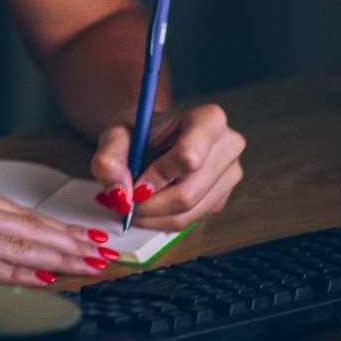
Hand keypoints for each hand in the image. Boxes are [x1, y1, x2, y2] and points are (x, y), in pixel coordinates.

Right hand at [0, 172, 115, 283]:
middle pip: (30, 228)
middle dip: (72, 244)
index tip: (89, 240)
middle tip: (107, 257)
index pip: (22, 214)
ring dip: (57, 259)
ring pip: (17, 246)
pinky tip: (42, 281)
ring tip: (89, 268)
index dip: (59, 229)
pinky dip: (19, 274)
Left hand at [90, 103, 245, 230]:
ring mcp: (230, 175)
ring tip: (132, 204)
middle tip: (125, 203)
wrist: (149, 139)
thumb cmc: (136, 133)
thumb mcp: (115, 137)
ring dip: (153, 216)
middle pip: (188, 192)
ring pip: (189, 212)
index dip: (158, 176)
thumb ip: (110, 159)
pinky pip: (191, 221)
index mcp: (209, 119)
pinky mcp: (222, 198)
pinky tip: (148, 207)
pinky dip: (162, 220)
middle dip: (150, 204)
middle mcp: (228, 146)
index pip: (190, 157)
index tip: (133, 184)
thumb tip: (121, 195)